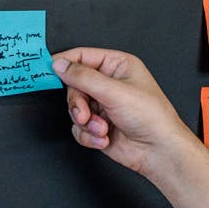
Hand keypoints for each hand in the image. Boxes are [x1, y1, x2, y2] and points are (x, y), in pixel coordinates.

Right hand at [52, 47, 197, 179]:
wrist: (159, 151)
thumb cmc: (151, 118)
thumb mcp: (115, 92)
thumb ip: (83, 77)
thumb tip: (60, 64)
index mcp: (118, 66)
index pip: (83, 56)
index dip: (65, 63)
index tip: (49, 70)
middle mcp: (109, 84)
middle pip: (73, 85)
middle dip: (78, 104)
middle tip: (84, 114)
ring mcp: (103, 105)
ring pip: (74, 108)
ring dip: (85, 122)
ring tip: (101, 128)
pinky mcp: (98, 125)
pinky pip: (78, 127)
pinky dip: (88, 135)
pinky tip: (104, 138)